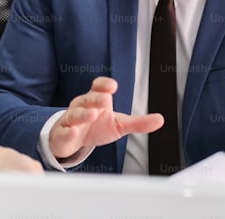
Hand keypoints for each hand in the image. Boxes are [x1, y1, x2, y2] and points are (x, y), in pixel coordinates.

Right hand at [48, 77, 163, 159]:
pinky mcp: (63, 133)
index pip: (99, 87)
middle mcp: (83, 106)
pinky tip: (73, 132)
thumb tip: (161, 120)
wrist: (72, 140)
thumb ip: (138, 122)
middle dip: (96, 98)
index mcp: (96, 99)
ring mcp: (71, 119)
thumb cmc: (96, 127)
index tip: (113, 86)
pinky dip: (68, 131)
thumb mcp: (118, 124)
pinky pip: (64, 130)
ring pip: (75, 114)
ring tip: (92, 114)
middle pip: (88, 99)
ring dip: (83, 113)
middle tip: (106, 99)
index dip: (104, 85)